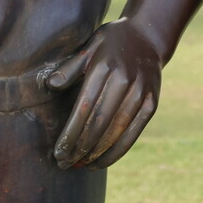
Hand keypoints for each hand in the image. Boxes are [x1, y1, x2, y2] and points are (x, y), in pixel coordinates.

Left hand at [46, 19, 163, 168]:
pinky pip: (133, 133)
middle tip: (65, 163)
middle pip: (99, 122)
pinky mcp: (151, 103)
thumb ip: (70, 67)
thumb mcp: (89, 46)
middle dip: (80, 147)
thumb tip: (50, 85)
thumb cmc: (110, 43)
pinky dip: (117, 151)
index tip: (58, 151)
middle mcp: (124, 80)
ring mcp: (141, 92)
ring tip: (80, 165)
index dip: (71, 133)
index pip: (84, 108)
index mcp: (105, 66)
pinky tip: (102, 162)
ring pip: (116, 131)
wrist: (148, 36)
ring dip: (97, 152)